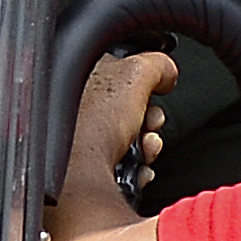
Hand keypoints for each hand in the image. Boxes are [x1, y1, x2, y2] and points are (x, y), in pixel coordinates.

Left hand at [49, 50, 173, 240]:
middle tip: (148, 125)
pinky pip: (121, 166)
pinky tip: (137, 170)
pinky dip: (135, 169)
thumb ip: (157, 65)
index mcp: (77, 79)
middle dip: (149, 121)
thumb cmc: (94, 126)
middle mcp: (73, 109)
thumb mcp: (135, 75)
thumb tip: (168, 73)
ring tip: (144, 150)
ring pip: (128, 139)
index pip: (120, 74)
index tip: (154, 94)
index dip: (144, 85)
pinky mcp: (86, 170)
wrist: (80, 176)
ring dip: (146, 146)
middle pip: (129, 110)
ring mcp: (78, 141)